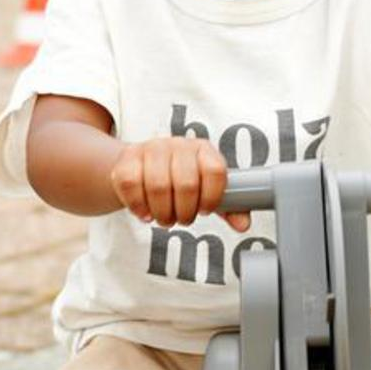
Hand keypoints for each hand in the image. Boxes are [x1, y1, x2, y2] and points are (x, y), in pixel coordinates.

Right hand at [112, 136, 242, 229]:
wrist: (142, 166)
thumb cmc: (180, 180)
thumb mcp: (206, 190)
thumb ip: (228, 207)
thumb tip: (244, 225)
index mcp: (204, 149)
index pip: (215, 171)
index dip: (212, 197)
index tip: (204, 210)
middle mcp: (178, 144)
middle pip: (186, 183)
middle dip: (184, 212)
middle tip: (181, 220)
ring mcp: (151, 148)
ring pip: (158, 186)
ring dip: (162, 213)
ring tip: (164, 218)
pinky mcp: (127, 159)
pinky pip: (130, 185)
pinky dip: (138, 206)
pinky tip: (145, 213)